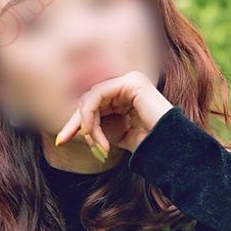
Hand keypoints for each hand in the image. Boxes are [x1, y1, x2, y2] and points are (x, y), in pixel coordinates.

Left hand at [55, 70, 173, 159]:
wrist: (169, 149)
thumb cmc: (149, 146)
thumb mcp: (118, 136)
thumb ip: (102, 127)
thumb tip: (81, 127)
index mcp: (126, 95)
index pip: (94, 105)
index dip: (77, 123)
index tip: (61, 141)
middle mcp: (127, 84)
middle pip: (89, 100)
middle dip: (75, 123)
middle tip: (62, 141)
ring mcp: (130, 81)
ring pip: (91, 99)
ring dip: (86, 125)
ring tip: (96, 145)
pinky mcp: (130, 83)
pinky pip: (97, 96)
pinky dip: (90, 117)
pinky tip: (94, 135)